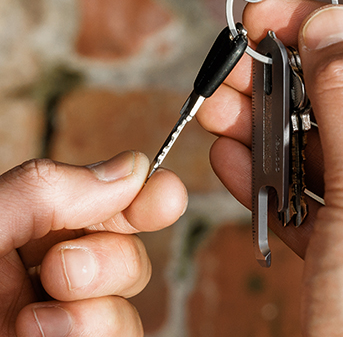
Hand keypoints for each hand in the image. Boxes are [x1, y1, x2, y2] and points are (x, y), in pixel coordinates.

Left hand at [0, 151, 186, 336]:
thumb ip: (50, 188)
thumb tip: (134, 168)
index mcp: (32, 230)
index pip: (110, 202)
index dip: (148, 195)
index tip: (165, 196)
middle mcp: (52, 276)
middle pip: (131, 256)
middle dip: (109, 260)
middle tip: (59, 268)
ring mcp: (65, 322)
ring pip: (129, 307)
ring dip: (97, 310)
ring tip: (34, 322)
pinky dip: (93, 334)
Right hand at [198, 0, 342, 336]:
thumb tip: (332, 24)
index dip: (337, 31)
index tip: (279, 15)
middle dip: (290, 84)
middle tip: (239, 62)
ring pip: (332, 150)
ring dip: (271, 128)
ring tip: (223, 108)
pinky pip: (318, 196)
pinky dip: (274, 177)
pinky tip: (236, 157)